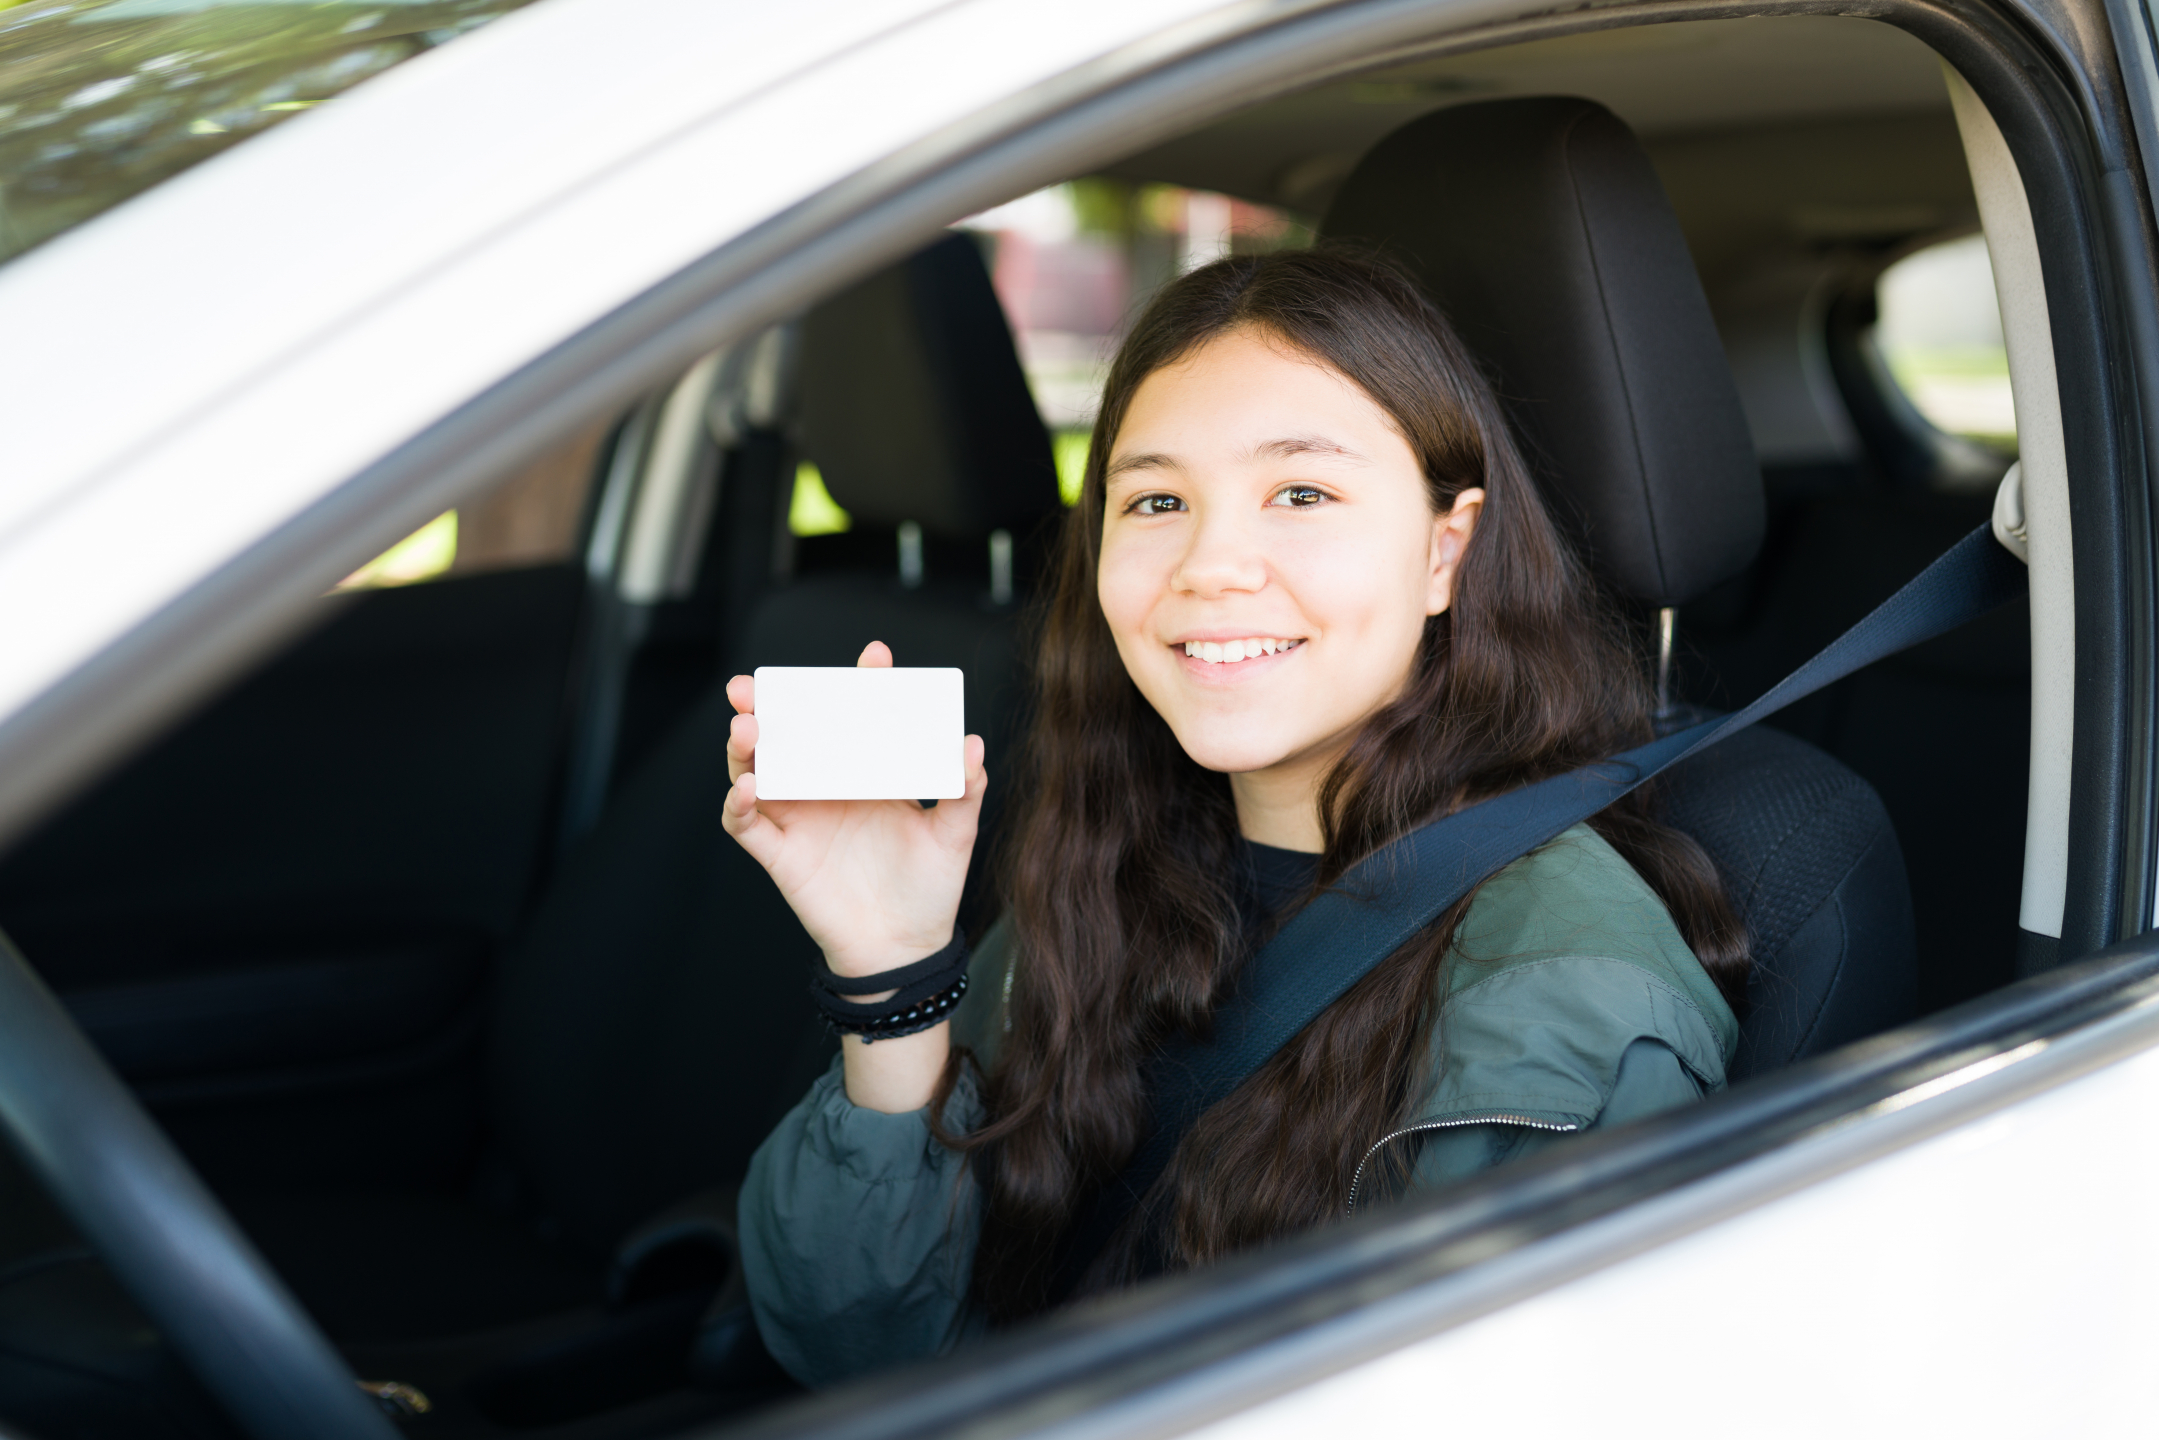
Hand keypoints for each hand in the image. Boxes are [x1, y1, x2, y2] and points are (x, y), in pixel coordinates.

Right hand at [721, 641, 988, 978]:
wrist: (906, 948)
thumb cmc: (929, 889)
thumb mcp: (954, 835)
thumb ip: (964, 791)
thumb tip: (973, 745)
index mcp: (866, 773)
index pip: (857, 718)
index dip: (861, 686)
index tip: (874, 658)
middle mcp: (826, 788)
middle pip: (789, 735)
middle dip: (767, 705)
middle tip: (756, 685)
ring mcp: (799, 818)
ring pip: (756, 770)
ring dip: (746, 747)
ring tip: (748, 728)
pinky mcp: (781, 854)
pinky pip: (746, 825)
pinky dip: (738, 805)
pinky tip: (748, 788)